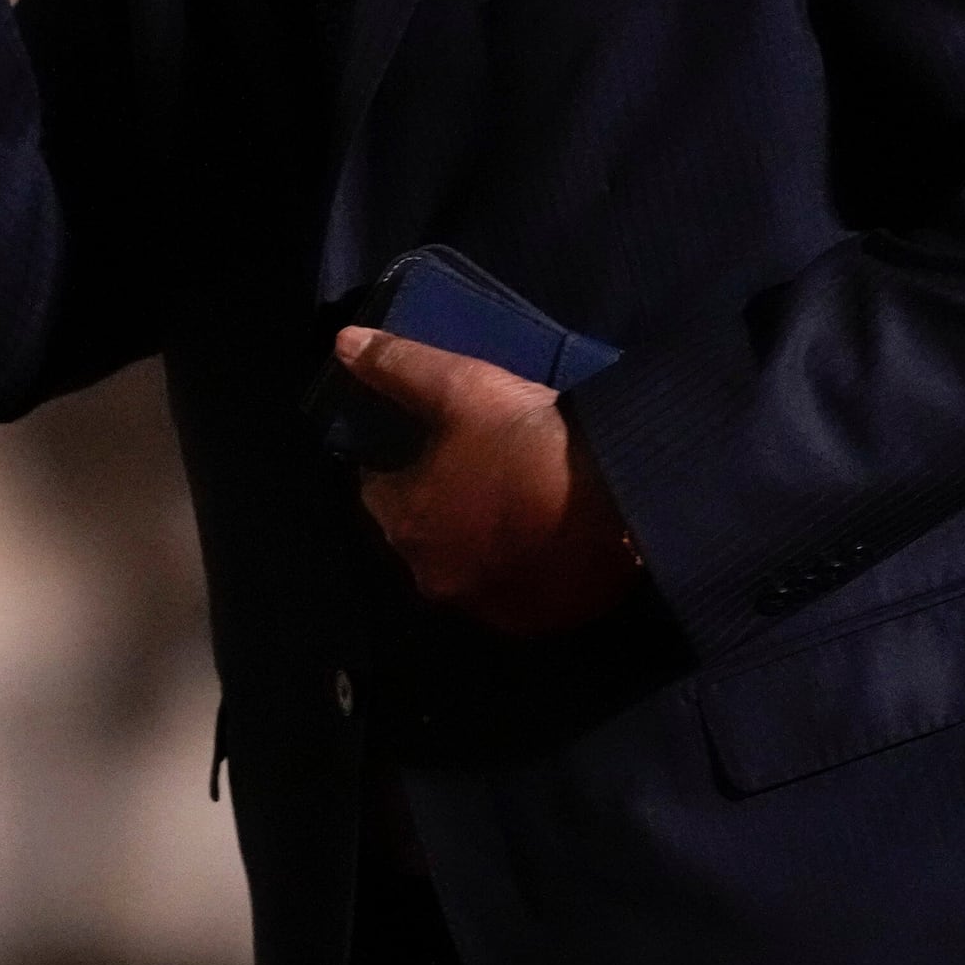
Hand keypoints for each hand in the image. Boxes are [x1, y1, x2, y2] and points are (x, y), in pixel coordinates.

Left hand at [333, 328, 640, 636]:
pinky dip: (518, 568)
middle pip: (421, 532)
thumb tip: (344, 343)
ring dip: (477, 540)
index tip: (435, 441)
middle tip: (480, 465)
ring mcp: (485, 606)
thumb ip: (397, 365)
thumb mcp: (460, 386)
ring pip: (466, 565)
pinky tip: (545, 535)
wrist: (620, 495)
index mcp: (404, 523)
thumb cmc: (526, 439)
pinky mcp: (534, 621)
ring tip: (516, 498)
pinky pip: (511, 591)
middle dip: (439, 503)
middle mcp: (432, 576)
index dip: (401, 462)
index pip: (378, 489)